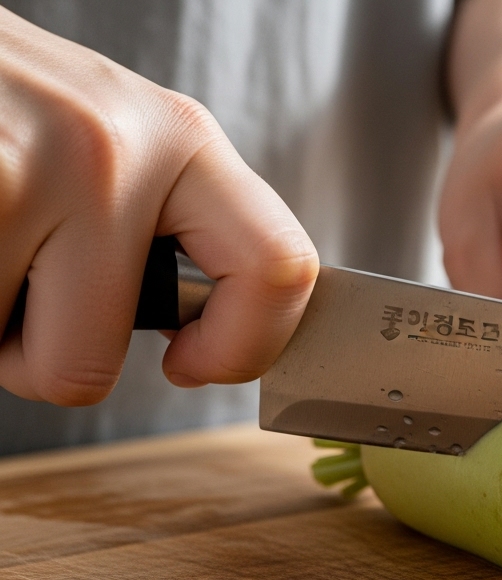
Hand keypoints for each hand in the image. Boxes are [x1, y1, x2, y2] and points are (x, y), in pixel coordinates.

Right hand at [0, 9, 317, 405]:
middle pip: (95, 361)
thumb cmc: (1, 98)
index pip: (278, 267)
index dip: (243, 348)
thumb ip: (166, 216)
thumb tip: (208, 327)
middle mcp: (114, 149)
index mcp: (179, 136)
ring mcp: (29, 171)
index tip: (191, 363)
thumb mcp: (110, 137)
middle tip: (28, 297)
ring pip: (20, 361)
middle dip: (49, 359)